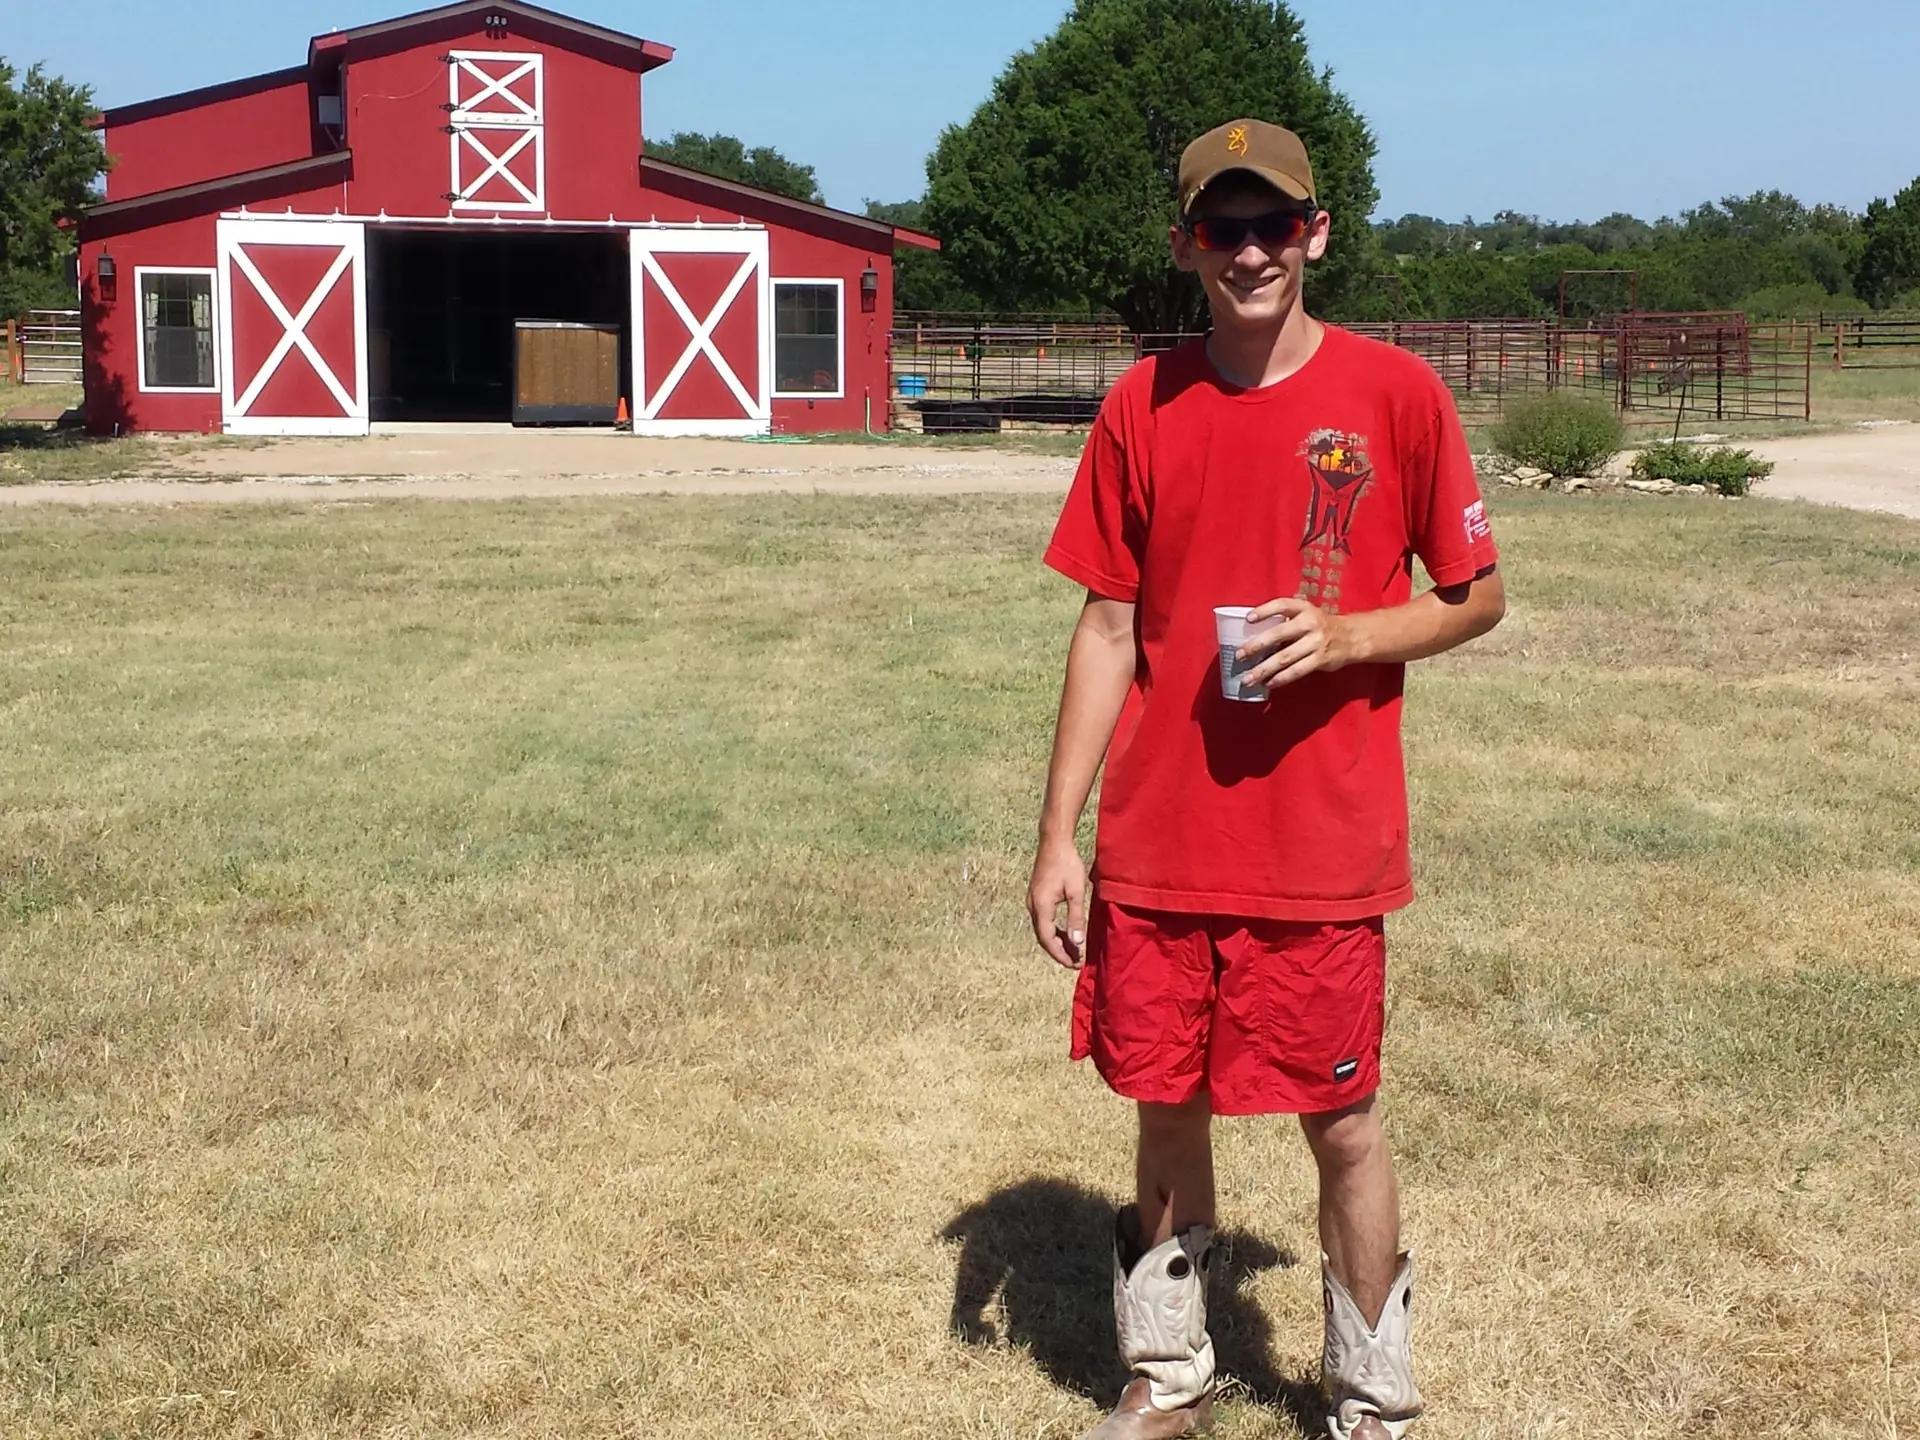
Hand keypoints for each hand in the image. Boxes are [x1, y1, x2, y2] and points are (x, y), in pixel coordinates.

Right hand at [1027, 834, 1090, 968]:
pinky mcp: (1036, 897)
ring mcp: (1032, 901)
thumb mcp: (1076, 891)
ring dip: (1057, 942)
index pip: (1048, 939)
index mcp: (1041, 906)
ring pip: (1042, 930)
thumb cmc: (1067, 863)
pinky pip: (1043, 921)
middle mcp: (1032, 906)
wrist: (1054, 841)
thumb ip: (1076, 918)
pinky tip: (1066, 934)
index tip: (1074, 964)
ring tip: (1074, 951)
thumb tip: (1077, 942)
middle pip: (1043, 937)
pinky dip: (1054, 931)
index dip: (1061, 954)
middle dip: (1059, 951)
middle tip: (1076, 961)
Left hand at [1239, 596, 1356, 689]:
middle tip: (1239, 656)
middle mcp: (1310, 623)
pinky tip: (1268, 683)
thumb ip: (1286, 622)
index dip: (1264, 611)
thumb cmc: (1319, 626)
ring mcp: (1316, 642)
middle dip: (1256, 646)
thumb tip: (1254, 637)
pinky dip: (1280, 678)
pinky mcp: (1321, 659)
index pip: (1282, 605)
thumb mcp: (1306, 615)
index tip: (1248, 619)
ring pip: (1285, 657)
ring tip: (1248, 678)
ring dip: (1264, 669)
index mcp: (1304, 608)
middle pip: (1279, 634)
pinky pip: (1297, 671)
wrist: (1351, 637)